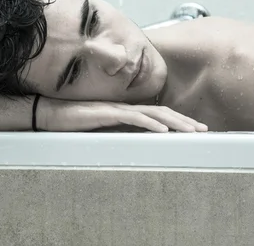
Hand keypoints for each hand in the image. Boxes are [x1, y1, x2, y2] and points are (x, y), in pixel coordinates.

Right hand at [37, 98, 207, 132]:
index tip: (194, 130)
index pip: (158, 114)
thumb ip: (117, 134)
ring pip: (153, 113)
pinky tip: (163, 129)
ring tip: (191, 130)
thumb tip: (134, 145)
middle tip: (203, 130)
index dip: (177, 121)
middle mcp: (125, 108)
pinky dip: (151, 122)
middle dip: (184, 121)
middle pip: (162, 111)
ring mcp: (117, 109)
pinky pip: (134, 117)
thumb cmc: (73, 123)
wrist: (49, 113)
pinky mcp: (107, 113)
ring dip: (175, 121)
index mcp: (125, 112)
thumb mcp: (100, 132)